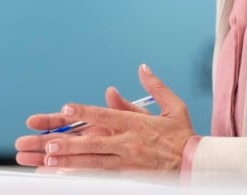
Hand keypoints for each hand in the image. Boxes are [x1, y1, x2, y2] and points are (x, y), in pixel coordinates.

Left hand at [14, 64, 196, 173]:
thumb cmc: (183, 136)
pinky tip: (66, 176)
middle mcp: (129, 144)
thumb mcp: (173, 107)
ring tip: (48, 161)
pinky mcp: (129, 177)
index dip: (85, 112)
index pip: (107, 115)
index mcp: (137, 125)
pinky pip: (101, 177)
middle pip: (95, 144)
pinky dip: (83, 177)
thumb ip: (155, 88)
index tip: (66, 108)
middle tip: (48, 143)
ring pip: (94, 163)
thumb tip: (142, 68)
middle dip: (69, 144)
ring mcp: (128, 163)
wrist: (198, 165)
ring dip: (70, 162)